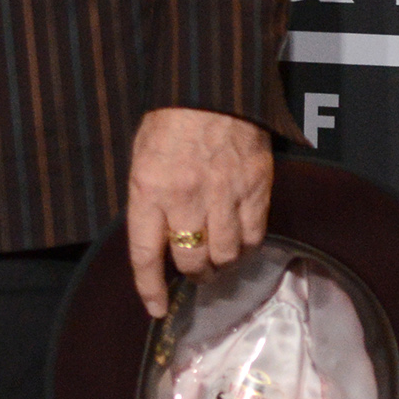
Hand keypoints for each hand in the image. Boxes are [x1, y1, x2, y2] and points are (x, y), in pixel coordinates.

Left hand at [126, 106, 273, 318]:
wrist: (212, 90)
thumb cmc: (169, 122)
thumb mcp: (141, 157)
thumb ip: (148, 199)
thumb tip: (156, 239)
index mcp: (149, 190)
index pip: (146, 253)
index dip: (150, 287)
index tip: (156, 308)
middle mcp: (186, 198)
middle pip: (191, 260)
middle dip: (192, 274)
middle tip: (194, 272)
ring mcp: (225, 196)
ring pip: (226, 255)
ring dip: (220, 264)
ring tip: (217, 260)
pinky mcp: (256, 190)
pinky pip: (254, 236)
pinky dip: (246, 247)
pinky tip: (239, 242)